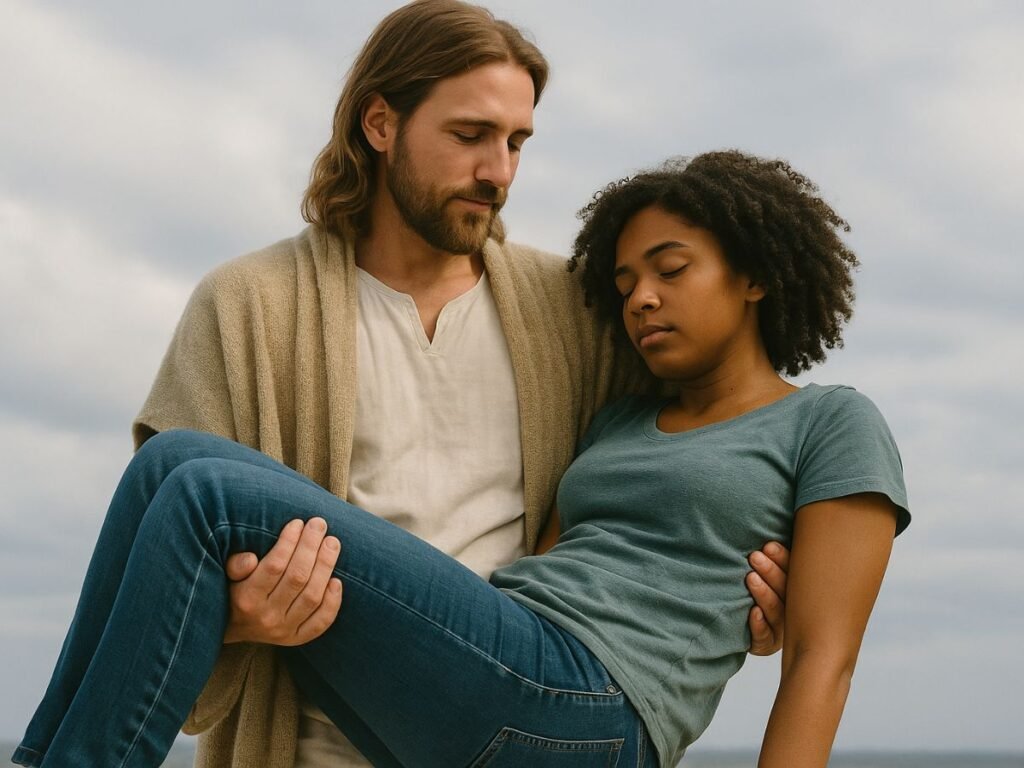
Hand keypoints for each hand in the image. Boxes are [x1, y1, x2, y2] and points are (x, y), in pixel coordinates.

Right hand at [222, 517, 342, 645]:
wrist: (232, 628)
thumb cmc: (233, 588)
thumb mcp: (225, 574)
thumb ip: (235, 565)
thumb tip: (250, 559)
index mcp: (246, 598)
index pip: (274, 566)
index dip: (289, 542)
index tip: (298, 522)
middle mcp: (266, 617)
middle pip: (297, 578)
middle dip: (311, 547)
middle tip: (319, 524)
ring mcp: (283, 630)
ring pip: (312, 596)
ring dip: (326, 566)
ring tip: (332, 542)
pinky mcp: (297, 638)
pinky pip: (321, 622)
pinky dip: (333, 602)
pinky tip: (337, 580)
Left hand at [745, 541, 789, 655]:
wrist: (748, 631)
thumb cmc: (762, 593)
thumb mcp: (770, 575)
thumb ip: (771, 558)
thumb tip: (766, 536)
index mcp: (798, 591)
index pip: (794, 573)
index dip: (782, 559)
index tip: (768, 546)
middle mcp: (794, 610)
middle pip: (785, 590)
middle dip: (770, 572)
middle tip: (755, 556)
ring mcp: (781, 629)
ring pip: (776, 611)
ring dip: (764, 594)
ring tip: (750, 578)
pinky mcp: (766, 644)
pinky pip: (764, 637)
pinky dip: (758, 625)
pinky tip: (753, 612)